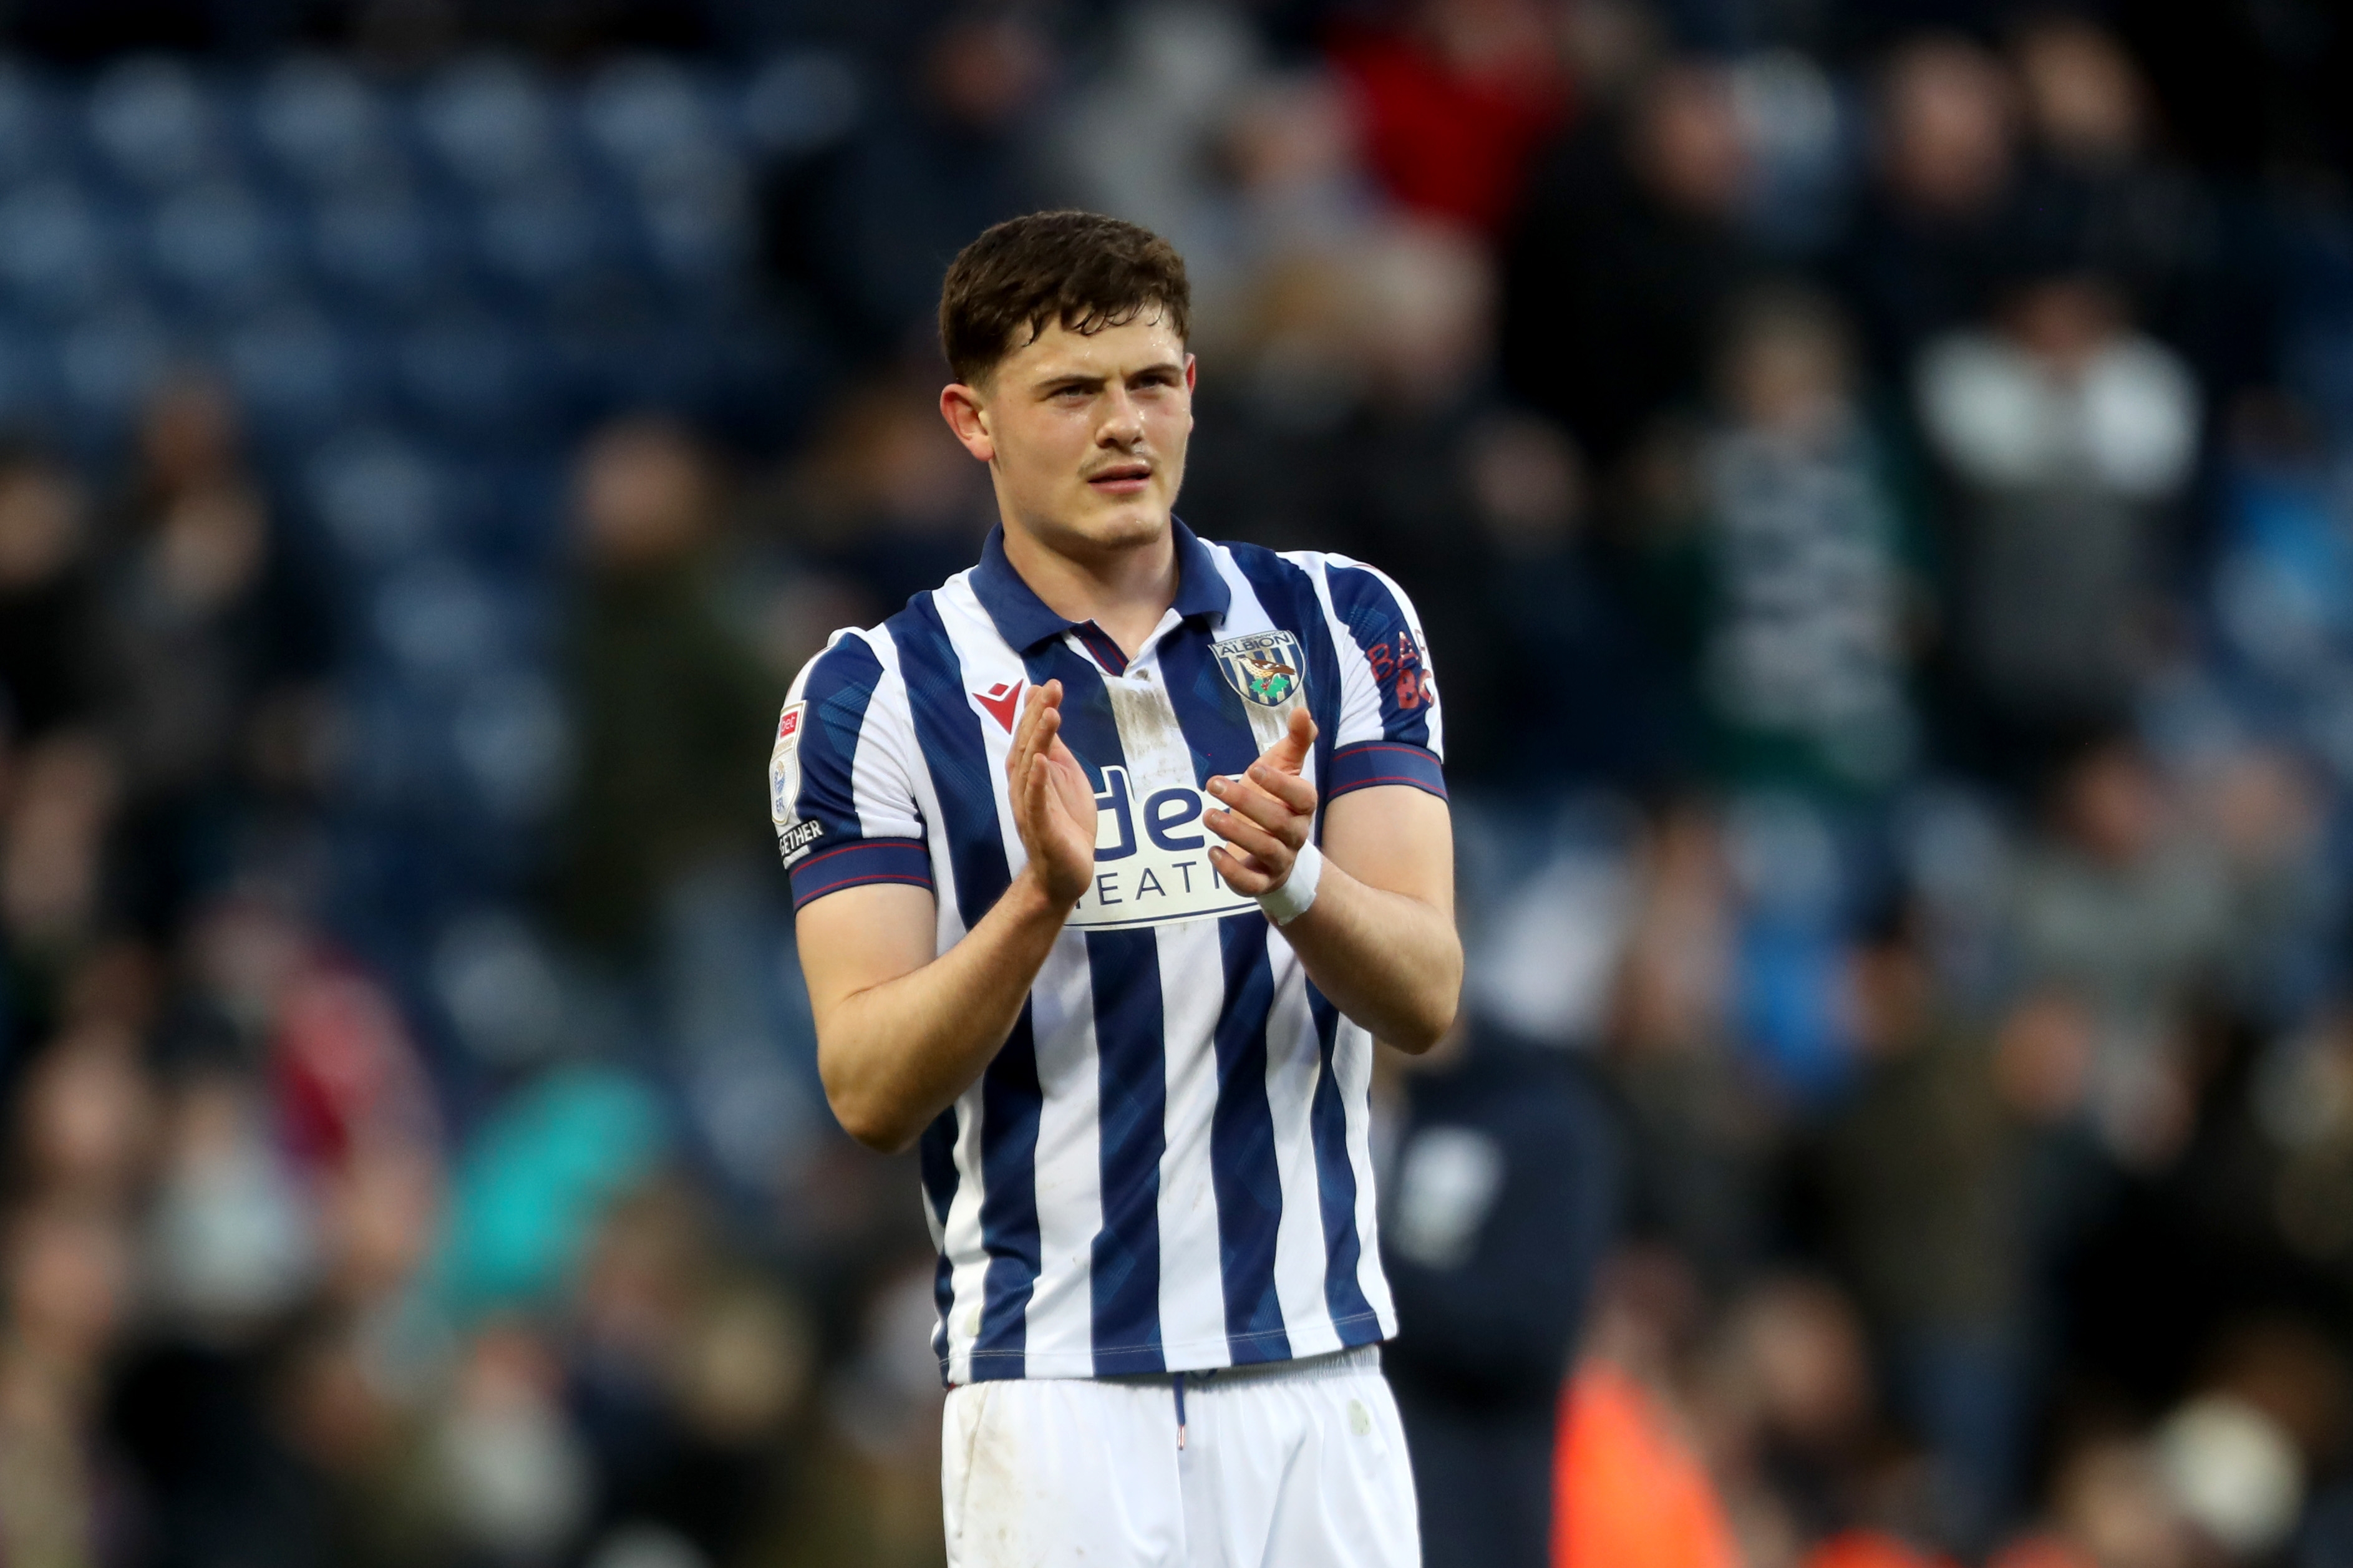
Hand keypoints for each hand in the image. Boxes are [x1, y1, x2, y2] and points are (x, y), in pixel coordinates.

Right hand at [1008, 679, 1098, 907]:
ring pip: (1029, 768)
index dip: (1036, 710)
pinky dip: (1036, 780)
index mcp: (1031, 773)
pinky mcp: (1040, 828)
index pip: (1030, 736)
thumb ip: (1055, 750)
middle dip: (1037, 715)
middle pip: (1026, 745)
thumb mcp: (1065, 779)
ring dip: (1038, 739)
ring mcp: (1030, 806)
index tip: (1046, 684)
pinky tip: (1040, 760)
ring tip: (1050, 713)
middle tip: (1050, 688)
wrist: (1065, 873)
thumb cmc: (1066, 824)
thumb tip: (1048, 714)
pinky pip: (1035, 801)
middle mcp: (1024, 786)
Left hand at [1205, 707, 1317, 895]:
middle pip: (1278, 822)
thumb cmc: (1277, 801)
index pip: (1301, 796)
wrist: (1277, 851)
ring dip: (1235, 833)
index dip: (1280, 784)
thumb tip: (1301, 710)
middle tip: (1213, 784)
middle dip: (1245, 802)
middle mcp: (1295, 834)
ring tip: (1207, 815)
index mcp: (1303, 806)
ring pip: (1264, 850)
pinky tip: (1211, 852)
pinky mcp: (1261, 882)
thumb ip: (1295, 741)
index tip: (1254, 768)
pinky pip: (1251, 884)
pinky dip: (1231, 870)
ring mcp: (1280, 860)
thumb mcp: (1285, 768)